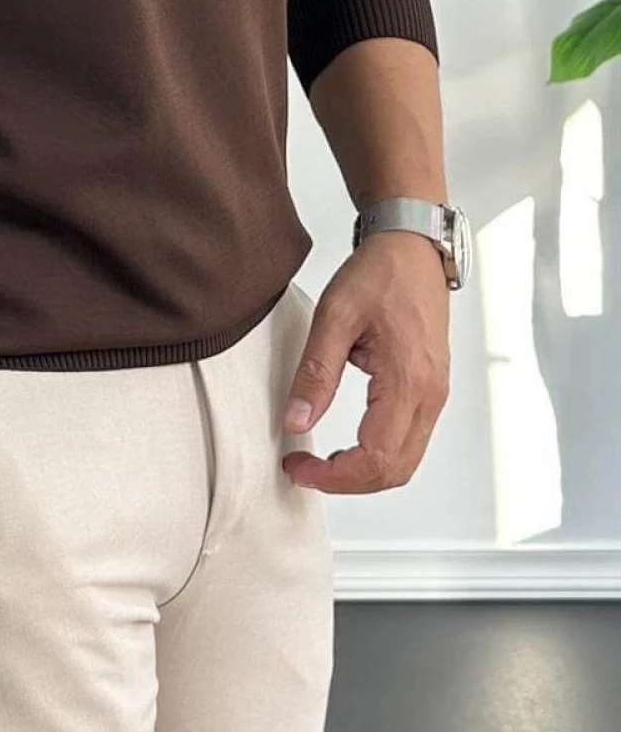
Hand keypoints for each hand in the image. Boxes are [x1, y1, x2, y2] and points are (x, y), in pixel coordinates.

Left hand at [281, 231, 450, 492]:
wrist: (412, 249)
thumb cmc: (380, 274)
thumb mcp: (334, 317)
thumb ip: (315, 373)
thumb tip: (296, 422)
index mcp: (408, 380)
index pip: (375, 457)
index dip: (333, 475)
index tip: (298, 465)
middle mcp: (429, 395)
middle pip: (393, 471)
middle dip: (345, 482)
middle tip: (303, 468)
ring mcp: (434, 395)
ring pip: (404, 462)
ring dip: (362, 474)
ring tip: (320, 461)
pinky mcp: (430, 391)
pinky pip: (408, 442)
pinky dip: (377, 456)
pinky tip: (346, 446)